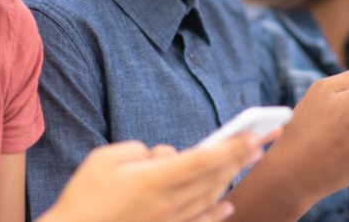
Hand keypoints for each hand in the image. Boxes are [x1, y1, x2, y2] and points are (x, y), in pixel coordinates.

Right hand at [41, 136, 262, 221]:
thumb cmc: (84, 198)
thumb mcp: (105, 160)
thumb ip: (140, 151)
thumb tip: (164, 154)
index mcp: (155, 180)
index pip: (204, 160)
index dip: (232, 147)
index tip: (254, 136)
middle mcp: (169, 203)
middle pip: (214, 177)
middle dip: (241, 157)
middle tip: (264, 141)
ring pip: (209, 198)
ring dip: (230, 179)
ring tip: (247, 161)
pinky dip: (216, 213)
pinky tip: (227, 205)